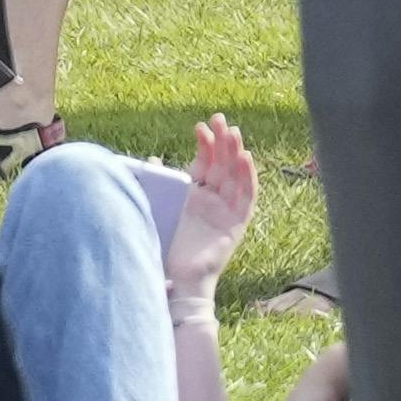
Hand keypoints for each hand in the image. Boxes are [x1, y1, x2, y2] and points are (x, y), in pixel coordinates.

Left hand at [160, 115, 260, 301]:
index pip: (204, 164)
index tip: (200, 126)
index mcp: (196, 197)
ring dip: (236, 153)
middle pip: (222, 165)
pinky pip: (247, 196)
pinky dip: (248, 177)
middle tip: (220, 119)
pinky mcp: (237, 223)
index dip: (204, 145)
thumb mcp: (159, 213)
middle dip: (222, 141)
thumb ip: (156, 187)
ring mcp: (227, 211)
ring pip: (236, 175)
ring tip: (234, 132)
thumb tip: (152, 160)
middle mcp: (214, 200)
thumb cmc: (166, 250)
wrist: (178, 282)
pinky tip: (246, 159)